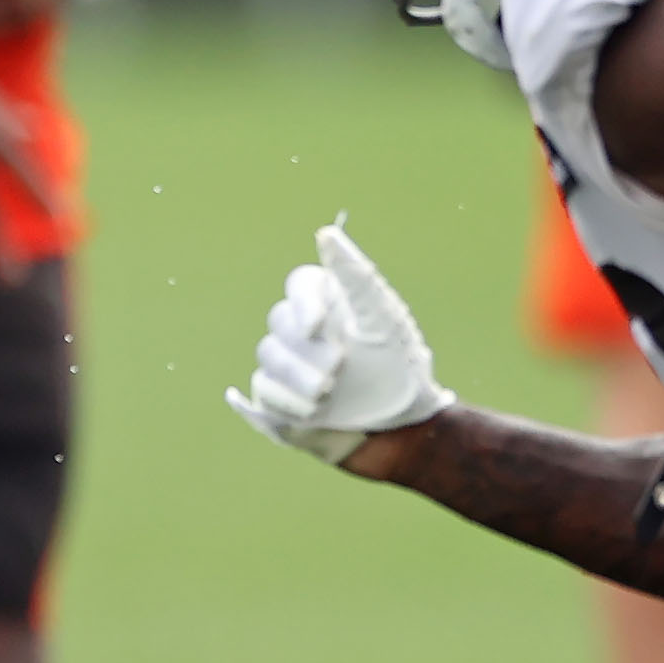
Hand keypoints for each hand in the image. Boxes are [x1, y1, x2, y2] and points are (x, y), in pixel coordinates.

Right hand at [228, 220, 454, 462]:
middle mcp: (308, 329)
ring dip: (297, 378)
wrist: (401, 429)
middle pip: (280, 321)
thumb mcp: (382, 319)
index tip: (318, 326)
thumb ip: (354, 275)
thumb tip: (326, 232)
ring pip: (268, 355)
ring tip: (327, 395)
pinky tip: (313, 413)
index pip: (299, 285)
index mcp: (332, 303)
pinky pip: (262, 389)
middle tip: (336, 372)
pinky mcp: (280, 396)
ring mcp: (291, 363)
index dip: (303, 303)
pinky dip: (286, 401)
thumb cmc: (399, 369)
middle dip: (306, 350)